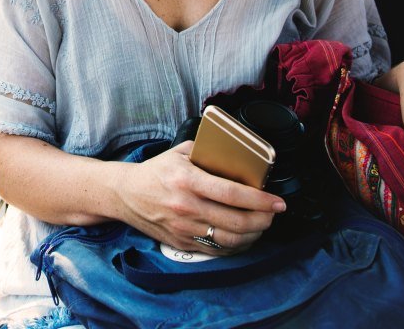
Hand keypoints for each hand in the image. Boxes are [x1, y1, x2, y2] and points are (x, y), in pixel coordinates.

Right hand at [114, 140, 285, 253]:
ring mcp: (184, 228)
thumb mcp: (181, 153)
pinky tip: (244, 237)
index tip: (277, 201)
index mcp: (188, 181)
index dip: (260, 200)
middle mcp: (187, 207)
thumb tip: (237, 153)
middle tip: (274, 213)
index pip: (232, 194)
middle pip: (236, 221)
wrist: (126, 195)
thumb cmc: (155, 172)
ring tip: (262, 225)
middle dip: (263, 219)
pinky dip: (236, 246)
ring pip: (230, 240)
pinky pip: (216, 251)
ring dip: (254, 235)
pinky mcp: (182, 244)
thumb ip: (208, 152)